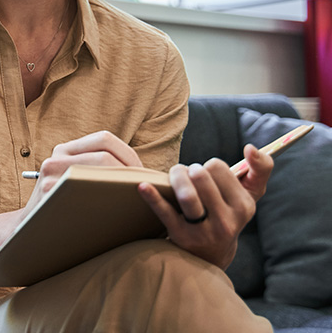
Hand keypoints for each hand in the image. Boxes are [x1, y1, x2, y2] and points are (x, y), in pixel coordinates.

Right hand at [22, 131, 142, 218]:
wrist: (29, 232)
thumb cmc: (65, 208)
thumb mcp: (73, 179)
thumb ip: (97, 169)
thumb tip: (146, 173)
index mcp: (65, 150)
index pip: (105, 139)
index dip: (130, 155)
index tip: (144, 175)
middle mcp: (56, 158)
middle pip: (105, 154)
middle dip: (131, 171)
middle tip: (145, 190)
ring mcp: (51, 176)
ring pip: (99, 171)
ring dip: (124, 184)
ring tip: (137, 199)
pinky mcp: (52, 195)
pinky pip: (89, 193)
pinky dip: (110, 201)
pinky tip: (120, 212)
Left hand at [138, 145, 273, 268]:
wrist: (211, 255)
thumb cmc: (228, 212)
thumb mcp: (251, 194)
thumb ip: (260, 168)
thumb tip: (252, 148)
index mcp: (244, 207)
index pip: (218, 168)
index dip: (208, 167)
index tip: (208, 176)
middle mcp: (227, 221)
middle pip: (200, 176)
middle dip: (189, 169)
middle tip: (187, 175)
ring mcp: (203, 230)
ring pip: (186, 194)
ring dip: (175, 177)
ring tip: (175, 178)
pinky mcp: (181, 236)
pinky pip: (165, 212)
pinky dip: (152, 196)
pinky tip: (143, 185)